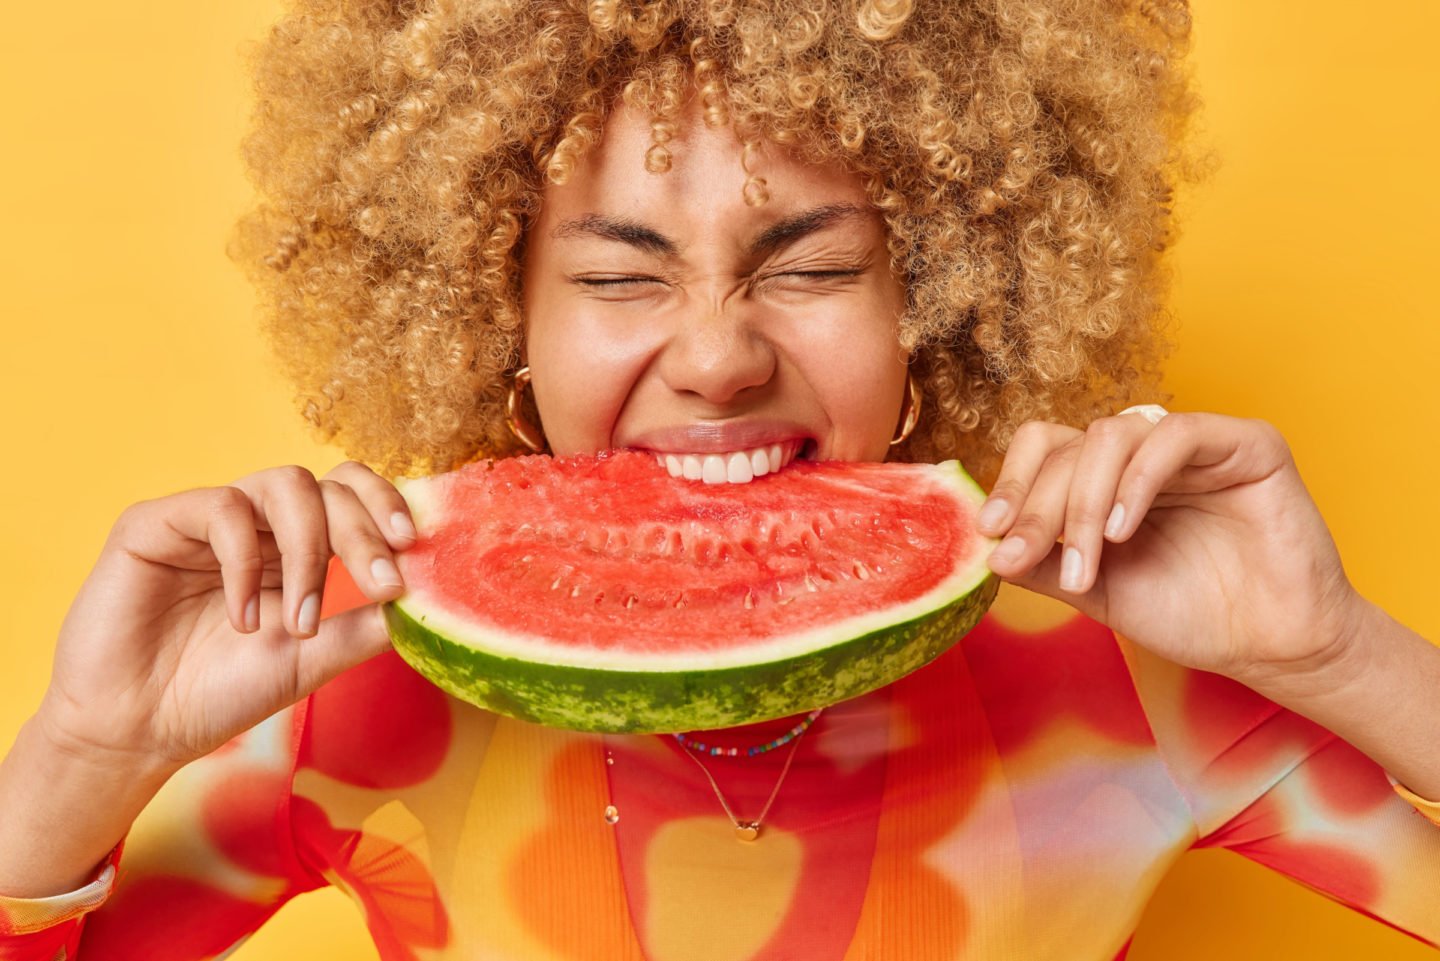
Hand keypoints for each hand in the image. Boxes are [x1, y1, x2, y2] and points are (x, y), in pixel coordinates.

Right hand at [33, 462, 414, 774]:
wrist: (141, 731)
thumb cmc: (224, 692)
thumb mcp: (315, 659)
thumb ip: (367, 623)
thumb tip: (428, 591)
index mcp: (299, 545)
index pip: (355, 494)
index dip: (388, 505)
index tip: (411, 545)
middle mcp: (260, 523)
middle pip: (331, 487)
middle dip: (365, 535)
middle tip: (379, 587)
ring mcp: (210, 518)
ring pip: (285, 484)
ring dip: (310, 550)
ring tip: (302, 620)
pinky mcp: (156, 523)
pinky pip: (221, 509)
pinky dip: (245, 562)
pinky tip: (244, 618)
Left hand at [978, 411, 1364, 685]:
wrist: (1270, 647)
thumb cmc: (1191, 614)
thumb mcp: (1096, 591)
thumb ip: (1042, 565)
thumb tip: (982, 548)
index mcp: (1106, 477)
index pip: (1043, 449)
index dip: (1011, 483)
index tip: (989, 532)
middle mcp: (1144, 453)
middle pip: (1068, 446)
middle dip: (1038, 506)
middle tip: (1023, 557)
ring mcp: (1193, 443)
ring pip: (1110, 437)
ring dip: (1083, 503)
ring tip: (1086, 564)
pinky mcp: (1246, 443)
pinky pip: (1175, 435)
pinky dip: (1137, 481)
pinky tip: (1123, 530)